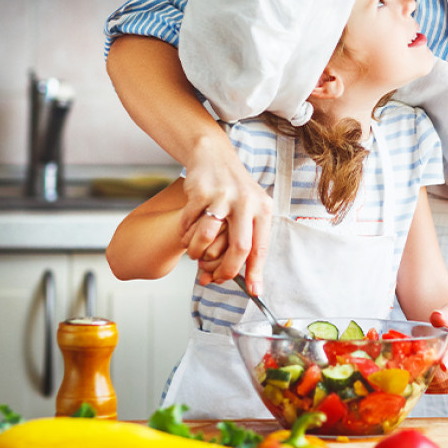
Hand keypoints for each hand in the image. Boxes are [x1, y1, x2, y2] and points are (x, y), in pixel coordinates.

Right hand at [178, 144, 273, 292]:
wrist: (212, 155)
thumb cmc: (231, 190)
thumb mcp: (248, 210)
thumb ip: (244, 241)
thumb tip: (235, 280)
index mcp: (262, 209)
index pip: (260, 248)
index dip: (256, 272)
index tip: (254, 291)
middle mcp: (246, 202)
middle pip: (239, 247)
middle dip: (226, 270)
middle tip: (214, 278)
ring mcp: (223, 196)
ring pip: (207, 238)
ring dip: (197, 253)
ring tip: (194, 254)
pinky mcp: (201, 192)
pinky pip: (189, 225)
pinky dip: (185, 235)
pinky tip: (186, 234)